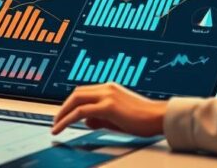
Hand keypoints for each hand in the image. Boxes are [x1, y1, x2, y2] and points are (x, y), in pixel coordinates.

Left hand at [52, 82, 166, 135]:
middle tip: (56, 121)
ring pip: (75, 100)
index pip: (83, 92)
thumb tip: (85, 121)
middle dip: (63, 107)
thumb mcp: (118, 118)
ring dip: (62, 114)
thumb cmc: (144, 119)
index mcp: (109, 88)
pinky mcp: (108, 106)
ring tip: (56, 127)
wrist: (160, 117)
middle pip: (76, 94)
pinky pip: (81, 112)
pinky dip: (68, 119)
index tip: (63, 114)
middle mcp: (106, 88)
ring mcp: (107, 95)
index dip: (71, 103)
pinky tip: (62, 128)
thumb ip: (101, 117)